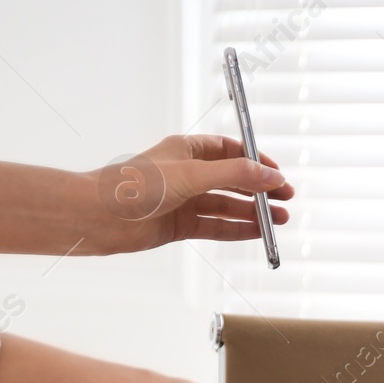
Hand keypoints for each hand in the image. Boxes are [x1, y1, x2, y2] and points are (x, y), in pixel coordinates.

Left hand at [92, 133, 293, 252]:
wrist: (97, 217)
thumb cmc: (133, 187)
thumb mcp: (192, 174)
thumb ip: (235, 175)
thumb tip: (271, 177)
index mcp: (187, 151)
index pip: (231, 150)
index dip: (256, 160)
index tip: (277, 173)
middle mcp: (187, 174)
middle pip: (234, 179)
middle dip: (260, 188)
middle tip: (286, 198)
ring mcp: (184, 200)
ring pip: (228, 205)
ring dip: (254, 211)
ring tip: (279, 220)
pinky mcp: (180, 225)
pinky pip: (216, 226)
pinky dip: (238, 229)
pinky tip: (257, 232)